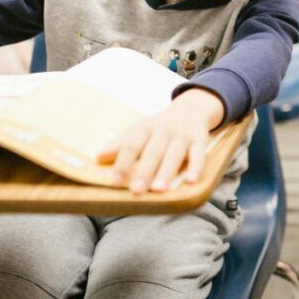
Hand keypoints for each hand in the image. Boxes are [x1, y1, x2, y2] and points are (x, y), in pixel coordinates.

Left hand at [97, 88, 224, 193]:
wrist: (192, 107)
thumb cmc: (159, 128)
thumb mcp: (139, 131)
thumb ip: (120, 145)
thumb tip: (98, 158)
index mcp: (144, 129)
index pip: (131, 145)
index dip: (123, 163)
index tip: (115, 181)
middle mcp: (163, 130)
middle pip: (153, 151)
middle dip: (145, 171)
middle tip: (137, 190)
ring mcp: (182, 134)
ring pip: (174, 154)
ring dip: (167, 171)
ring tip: (159, 190)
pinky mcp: (200, 138)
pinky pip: (199, 153)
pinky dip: (197, 166)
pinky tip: (192, 180)